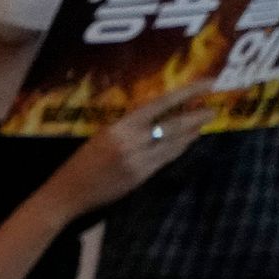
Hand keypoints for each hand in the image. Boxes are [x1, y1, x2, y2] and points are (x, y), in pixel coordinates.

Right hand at [50, 85, 214, 219]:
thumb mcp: (102, 137)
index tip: (208, 83)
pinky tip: (186, 142)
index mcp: (119, 126)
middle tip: (213, 109)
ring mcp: (137, 161)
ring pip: (173, 143)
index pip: (160, 104)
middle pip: (174, 125)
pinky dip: (179, 149)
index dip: (187, 92)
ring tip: (203, 124)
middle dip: (196, 116)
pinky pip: (166, 158)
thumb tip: (160, 114)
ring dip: (191, 133)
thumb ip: (129, 127)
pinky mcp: (139, 177)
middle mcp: (131, 142)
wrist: (65, 194)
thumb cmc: (80, 162)